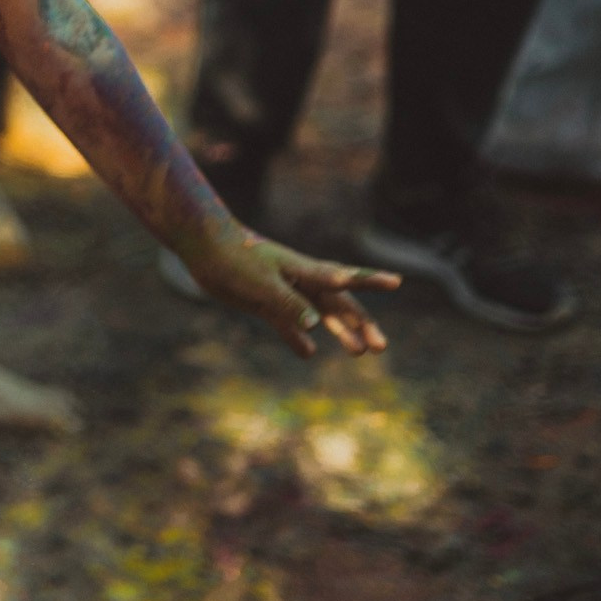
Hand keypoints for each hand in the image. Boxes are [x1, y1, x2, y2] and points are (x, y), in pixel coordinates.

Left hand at [178, 226, 398, 358]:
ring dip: (340, 333)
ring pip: (320, 316)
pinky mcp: (265, 303)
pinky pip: (288, 325)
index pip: (344, 278)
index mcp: (304, 271)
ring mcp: (284, 293)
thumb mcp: (262, 282)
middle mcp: (300, 282)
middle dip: (362, 324)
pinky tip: (307, 353)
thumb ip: (288, 303)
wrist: (202, 247)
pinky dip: (298, 339)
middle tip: (381, 347)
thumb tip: (315, 327)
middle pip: (339, 305)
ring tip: (360, 353)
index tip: (397, 282)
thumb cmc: (234, 258)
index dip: (370, 281)